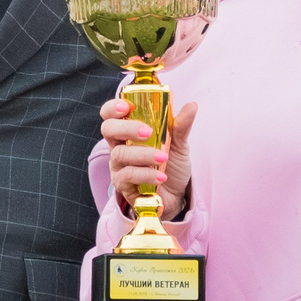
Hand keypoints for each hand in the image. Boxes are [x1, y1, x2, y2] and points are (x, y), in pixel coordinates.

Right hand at [101, 95, 196, 221]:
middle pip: (108, 130)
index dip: (113, 108)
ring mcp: (118, 166)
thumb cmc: (171, 165)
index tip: (126, 107)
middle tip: (148, 132)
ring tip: (163, 158)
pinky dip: (146, 174)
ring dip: (143, 154)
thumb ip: (181, 126)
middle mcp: (119, 146)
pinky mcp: (122, 185)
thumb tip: (192, 106)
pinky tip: (161, 177)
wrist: (175, 195)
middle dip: (127, 128)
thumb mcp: (179, 144)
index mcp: (128, 131)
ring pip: (120, 154)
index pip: (110, 115)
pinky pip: (128, 176)